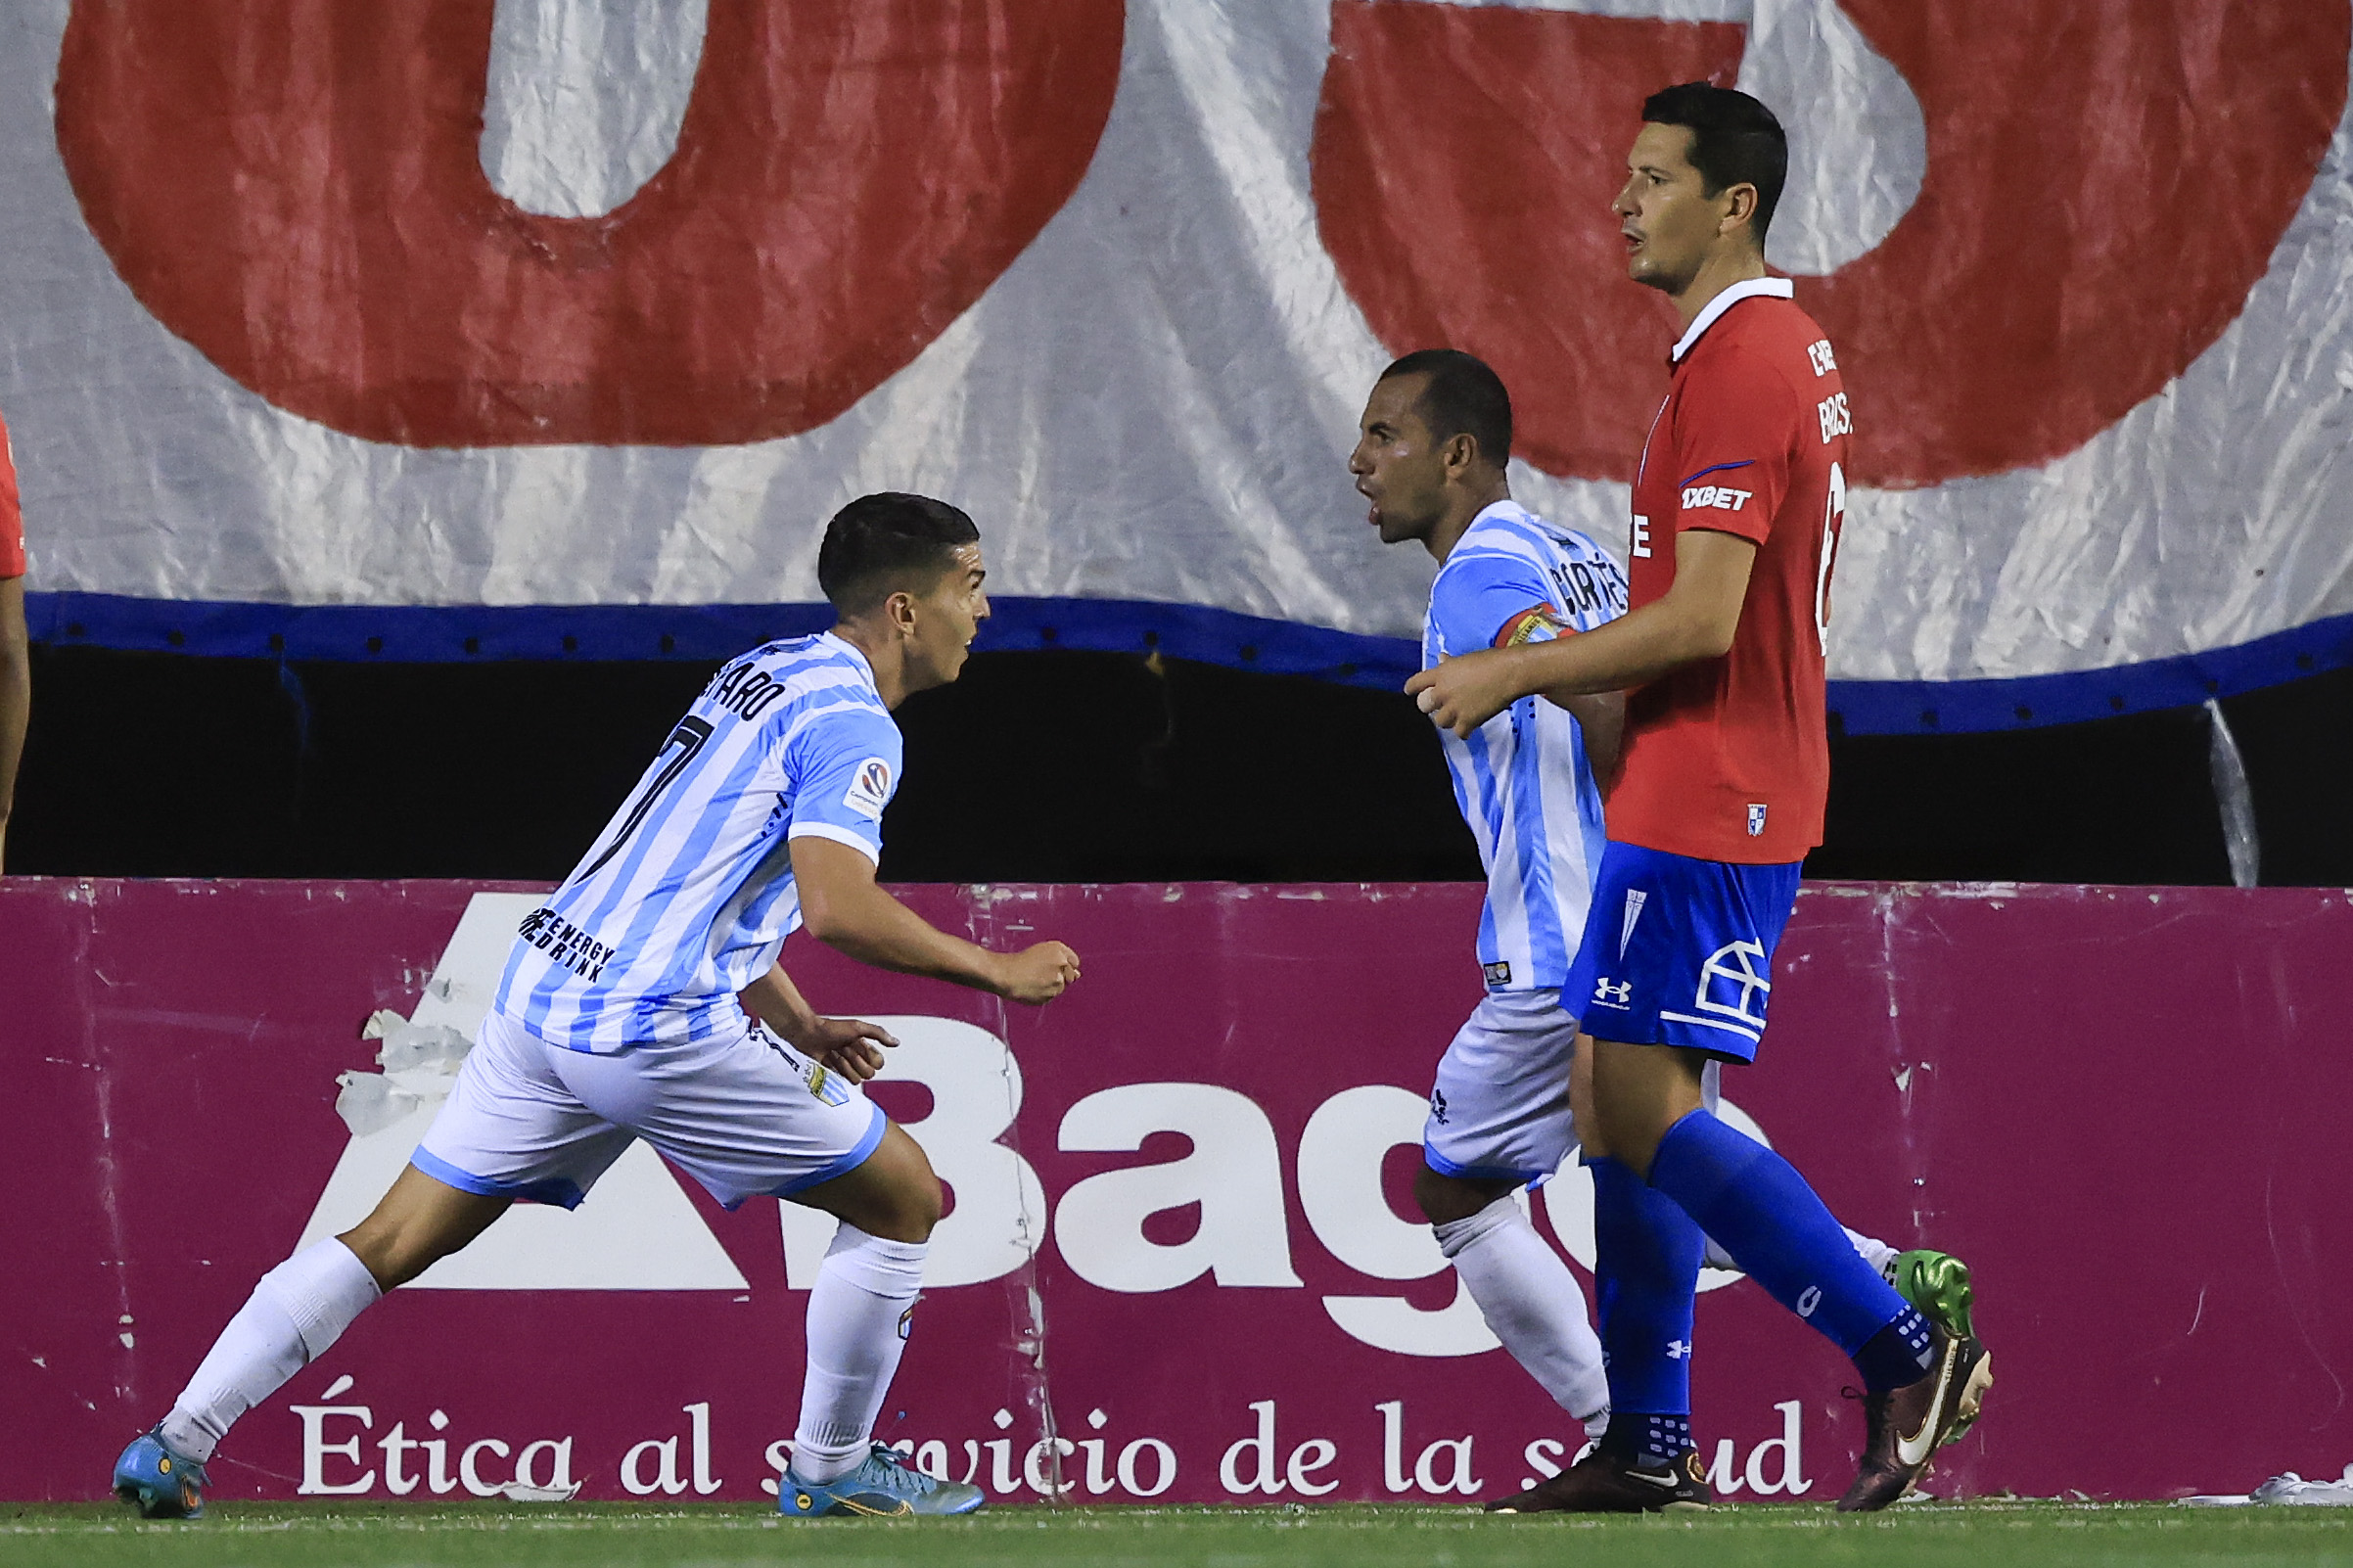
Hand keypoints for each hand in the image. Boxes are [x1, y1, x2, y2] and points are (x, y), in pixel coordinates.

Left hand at [796, 1015, 897, 1083]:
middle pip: (869, 1074)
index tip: (856, 1044)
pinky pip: (843, 1082)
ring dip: (844, 1066)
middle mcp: (858, 1059)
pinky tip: (827, 1061)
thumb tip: (896, 1043)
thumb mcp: (857, 1027)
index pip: (879, 1063)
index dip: (868, 1056)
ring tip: (833, 1055)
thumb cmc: (831, 1029)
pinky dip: (835, 1072)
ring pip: (856, 1080)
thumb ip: (878, 1034)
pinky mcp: (834, 1075)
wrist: (807, 1034)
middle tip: (842, 1049)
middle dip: (855, 1061)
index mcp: (866, 1048)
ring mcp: (846, 1068)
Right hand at [995, 941, 1080, 1004]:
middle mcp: (1061, 965)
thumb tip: (1077, 974)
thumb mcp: (1041, 951)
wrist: (1007, 975)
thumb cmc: (1019, 962)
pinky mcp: (1050, 995)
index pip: (1075, 961)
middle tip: (1043, 975)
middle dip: (1061, 977)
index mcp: (1059, 950)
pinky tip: (1033, 987)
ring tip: (1035, 980)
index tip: (1057, 968)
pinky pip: (1051, 996)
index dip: (1066, 966)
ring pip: (1060, 987)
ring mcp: (1057, 981)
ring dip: (1051, 986)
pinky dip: (1044, 994)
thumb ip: (1061, 959)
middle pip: (1071, 976)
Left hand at [1404, 649, 1525, 737]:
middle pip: (1423, 706)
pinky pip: (1459, 733)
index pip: (1415, 684)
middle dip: (1430, 706)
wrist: (1509, 673)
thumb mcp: (1465, 659)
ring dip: (1448, 719)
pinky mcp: (1468, 722)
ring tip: (1459, 714)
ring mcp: (1454, 708)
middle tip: (1441, 704)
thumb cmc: (1491, 661)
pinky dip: (1464, 731)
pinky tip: (1470, 724)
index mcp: (1440, 674)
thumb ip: (1450, 664)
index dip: (1412, 689)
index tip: (1412, 692)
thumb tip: (1441, 659)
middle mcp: (1443, 692)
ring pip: (1440, 722)